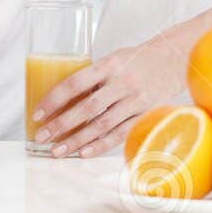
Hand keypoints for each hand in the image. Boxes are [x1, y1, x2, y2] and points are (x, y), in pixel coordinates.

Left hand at [30, 38, 186, 157]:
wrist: (174, 59)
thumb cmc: (135, 60)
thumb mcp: (113, 59)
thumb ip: (92, 78)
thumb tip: (61, 102)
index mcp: (109, 64)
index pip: (75, 83)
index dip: (54, 99)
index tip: (37, 114)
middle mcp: (122, 82)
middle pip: (86, 107)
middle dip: (61, 124)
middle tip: (41, 137)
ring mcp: (136, 100)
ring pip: (102, 125)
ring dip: (77, 140)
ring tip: (57, 151)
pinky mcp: (146, 115)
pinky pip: (120, 133)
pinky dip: (101, 145)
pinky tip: (84, 153)